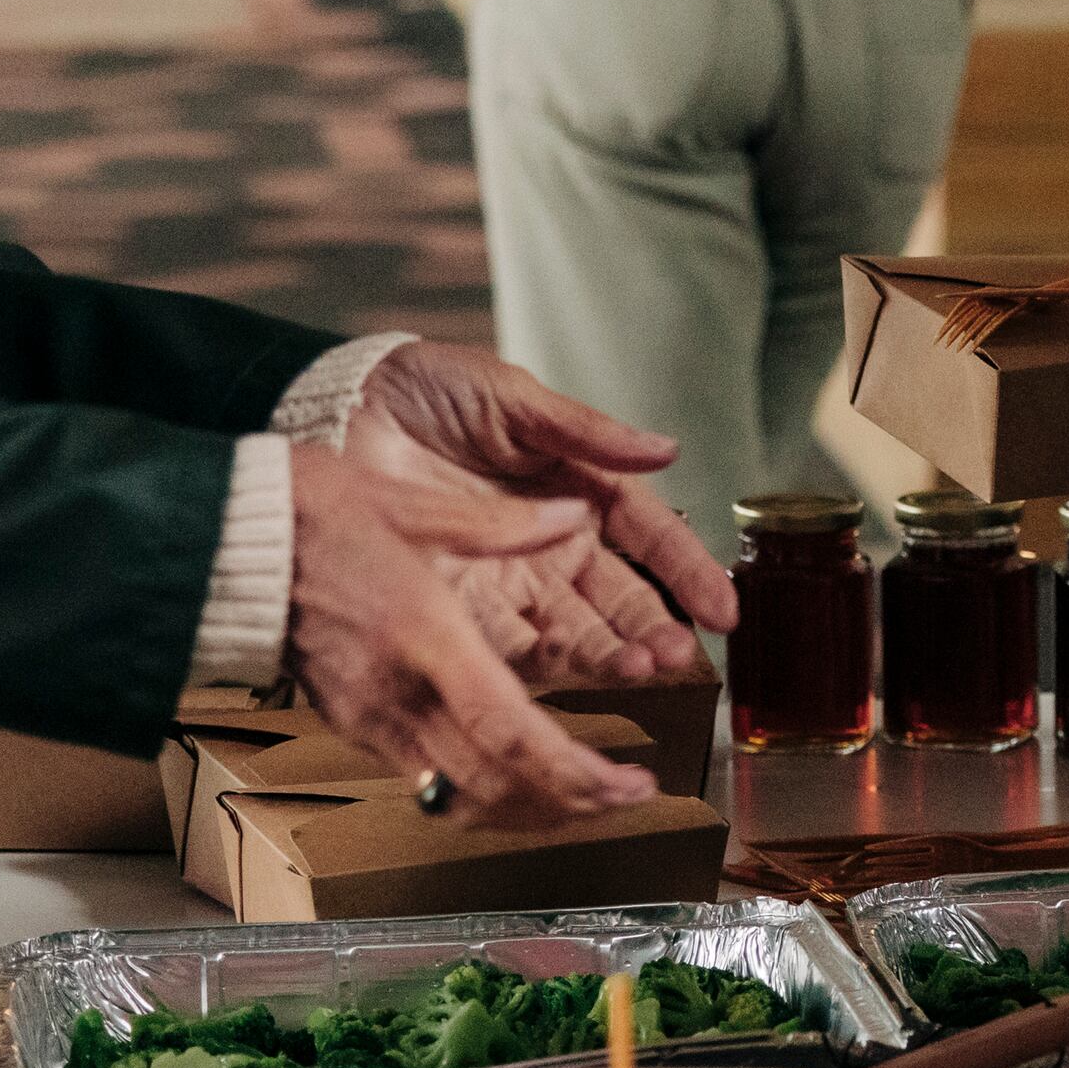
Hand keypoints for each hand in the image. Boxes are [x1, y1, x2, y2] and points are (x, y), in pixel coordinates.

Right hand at [279, 450, 665, 822]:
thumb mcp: (415, 505)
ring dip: (531, 811)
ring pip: (462, 800)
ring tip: (587, 797)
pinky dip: (485, 792)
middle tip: (629, 799)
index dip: (576, 776)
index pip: (510, 736)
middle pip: (496, 789)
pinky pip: (430, 780)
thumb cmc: (307, 516)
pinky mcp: (357, 725)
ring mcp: (373, 720)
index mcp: (426, 638)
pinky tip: (521, 773)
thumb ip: (505, 523)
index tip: (629, 784)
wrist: (218, 541)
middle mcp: (401, 695)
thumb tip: (574, 515)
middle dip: (572, 806)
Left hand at [336, 343, 737, 679]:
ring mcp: (509, 579)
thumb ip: (588, 433)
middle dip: (652, 630)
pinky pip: (506, 644)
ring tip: (637, 669)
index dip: (689, 573)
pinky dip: (541, 665)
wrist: (343, 407)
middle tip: (677, 657)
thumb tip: (667, 449)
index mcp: (580, 490)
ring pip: (572, 630)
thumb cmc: (433, 390)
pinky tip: (571, 677)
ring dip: (607, 654)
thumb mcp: (516, 399)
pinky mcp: (459, 605)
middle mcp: (553, 544)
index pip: (651, 538)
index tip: (725, 610)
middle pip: (618, 599)